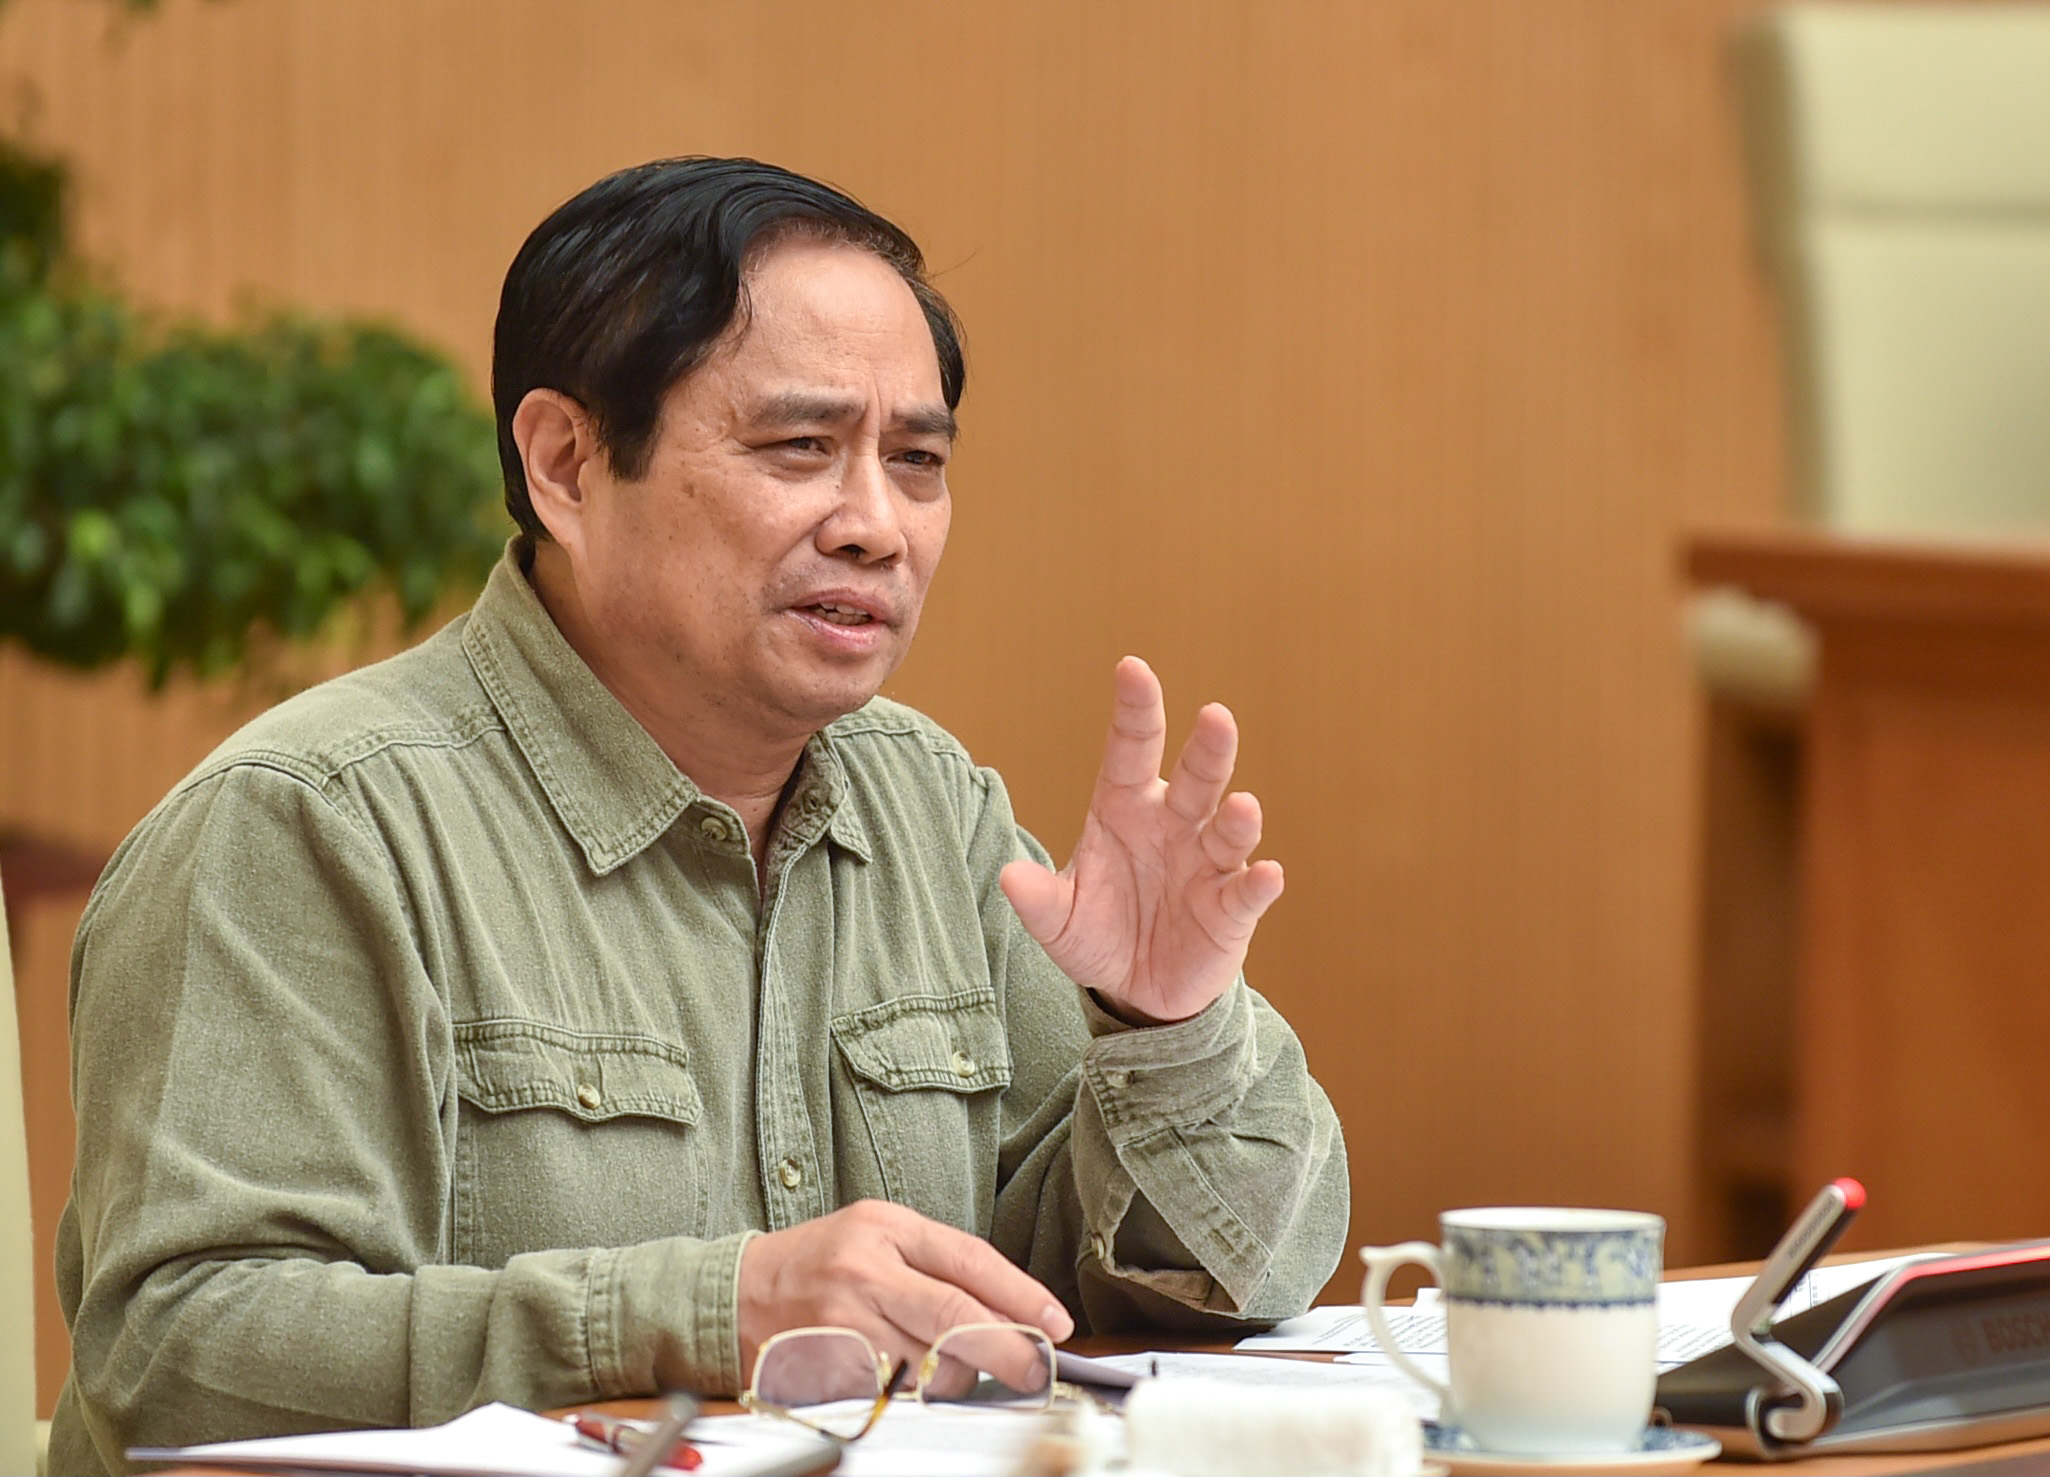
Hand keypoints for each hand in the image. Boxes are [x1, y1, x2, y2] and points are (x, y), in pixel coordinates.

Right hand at [736, 1200, 1073, 1386]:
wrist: (732, 1295)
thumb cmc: (816, 1263)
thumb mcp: (877, 1235)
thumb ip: (937, 1264)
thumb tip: (1010, 1309)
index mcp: (885, 1226)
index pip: (969, 1260)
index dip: (1021, 1295)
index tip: (1054, 1322)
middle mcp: (865, 1270)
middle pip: (955, 1315)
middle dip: (1009, 1347)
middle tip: (1036, 1368)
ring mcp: (844, 1321)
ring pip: (930, 1363)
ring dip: (959, 1377)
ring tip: (955, 1369)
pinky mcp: (828, 1367)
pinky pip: (893, 1391)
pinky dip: (915, 1393)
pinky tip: (910, 1379)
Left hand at [999, 657, 1283, 1024]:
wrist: (1138, 991)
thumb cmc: (1099, 935)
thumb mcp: (1060, 920)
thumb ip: (1038, 899)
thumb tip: (1007, 877)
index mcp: (1124, 808)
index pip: (1131, 748)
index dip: (1135, 710)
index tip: (1133, 669)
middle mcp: (1173, 824)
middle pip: (1194, 776)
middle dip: (1208, 748)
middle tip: (1215, 715)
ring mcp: (1208, 864)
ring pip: (1228, 829)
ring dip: (1236, 817)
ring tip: (1239, 807)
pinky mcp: (1231, 909)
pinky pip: (1247, 892)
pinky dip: (1258, 884)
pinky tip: (1267, 875)